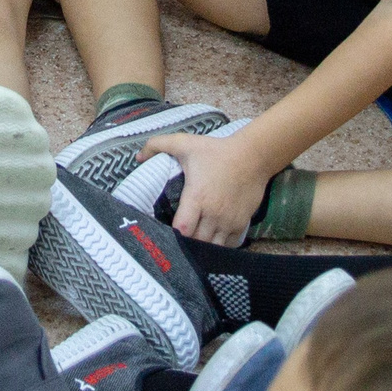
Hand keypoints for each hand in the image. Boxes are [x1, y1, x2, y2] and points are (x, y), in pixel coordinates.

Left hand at [151, 130, 269, 247]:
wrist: (253, 156)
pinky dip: (220, 245)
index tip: (165, 231)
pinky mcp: (242, 223)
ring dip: (203, 247)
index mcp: (197, 197)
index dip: (172, 234)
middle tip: (178, 238)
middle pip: (196, 242)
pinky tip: (212, 238)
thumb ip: (157, 145)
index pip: (182, 229)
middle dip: (186, 244)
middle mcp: (213, 214)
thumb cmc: (217, 151)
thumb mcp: (185, 143)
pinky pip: (229, 244)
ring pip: (213, 247)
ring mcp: (229, 221)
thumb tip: (138, 158)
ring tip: (194, 242)